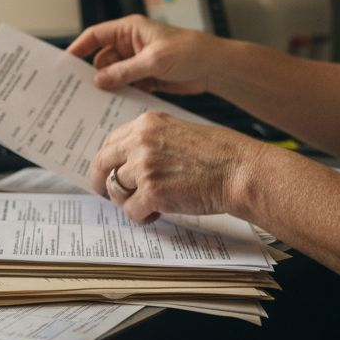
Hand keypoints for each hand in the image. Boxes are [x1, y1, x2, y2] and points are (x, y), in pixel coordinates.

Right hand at [66, 14, 222, 93]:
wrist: (215, 67)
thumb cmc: (189, 52)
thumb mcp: (153, 61)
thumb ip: (124, 71)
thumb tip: (98, 80)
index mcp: (130, 29)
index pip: (96, 36)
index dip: (79, 48)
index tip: (65, 64)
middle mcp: (131, 44)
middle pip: (102, 59)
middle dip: (94, 74)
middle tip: (81, 91)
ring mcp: (137, 61)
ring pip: (113, 75)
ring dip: (110, 87)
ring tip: (98, 102)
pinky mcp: (146, 77)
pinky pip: (126, 86)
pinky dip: (122, 94)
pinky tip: (117, 105)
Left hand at [89, 111, 259, 223]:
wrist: (240, 170)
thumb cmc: (218, 154)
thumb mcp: (178, 132)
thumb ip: (151, 142)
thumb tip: (129, 161)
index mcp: (146, 123)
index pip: (111, 141)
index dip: (106, 160)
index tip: (106, 171)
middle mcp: (140, 141)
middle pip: (102, 163)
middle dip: (100, 181)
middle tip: (104, 194)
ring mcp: (144, 167)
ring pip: (116, 189)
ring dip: (128, 201)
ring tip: (147, 205)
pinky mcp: (152, 191)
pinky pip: (131, 210)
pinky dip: (141, 216)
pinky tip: (156, 213)